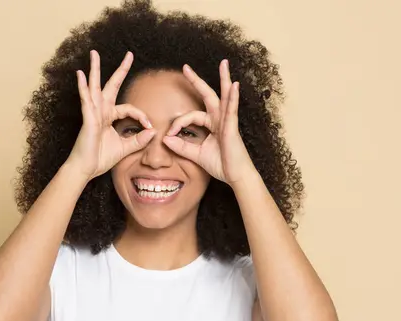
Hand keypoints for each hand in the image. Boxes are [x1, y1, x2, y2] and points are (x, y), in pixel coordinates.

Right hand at [68, 50, 154, 179]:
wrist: (86, 169)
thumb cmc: (100, 159)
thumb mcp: (125, 148)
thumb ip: (139, 140)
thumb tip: (153, 132)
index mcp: (109, 117)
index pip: (129, 108)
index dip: (141, 115)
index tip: (149, 126)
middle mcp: (101, 111)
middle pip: (112, 85)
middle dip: (120, 70)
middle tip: (129, 54)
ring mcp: (93, 113)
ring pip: (95, 86)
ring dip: (95, 69)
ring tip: (94, 53)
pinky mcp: (87, 118)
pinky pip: (86, 99)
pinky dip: (83, 87)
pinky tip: (80, 74)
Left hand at [162, 61, 255, 185]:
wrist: (236, 176)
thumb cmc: (221, 165)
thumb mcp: (196, 155)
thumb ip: (181, 147)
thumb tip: (165, 139)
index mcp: (212, 125)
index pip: (192, 116)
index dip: (179, 123)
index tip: (169, 135)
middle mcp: (220, 120)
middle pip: (208, 95)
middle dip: (197, 81)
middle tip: (186, 67)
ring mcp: (228, 122)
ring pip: (224, 96)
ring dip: (224, 79)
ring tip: (224, 63)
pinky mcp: (232, 128)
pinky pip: (231, 110)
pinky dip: (233, 97)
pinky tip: (234, 85)